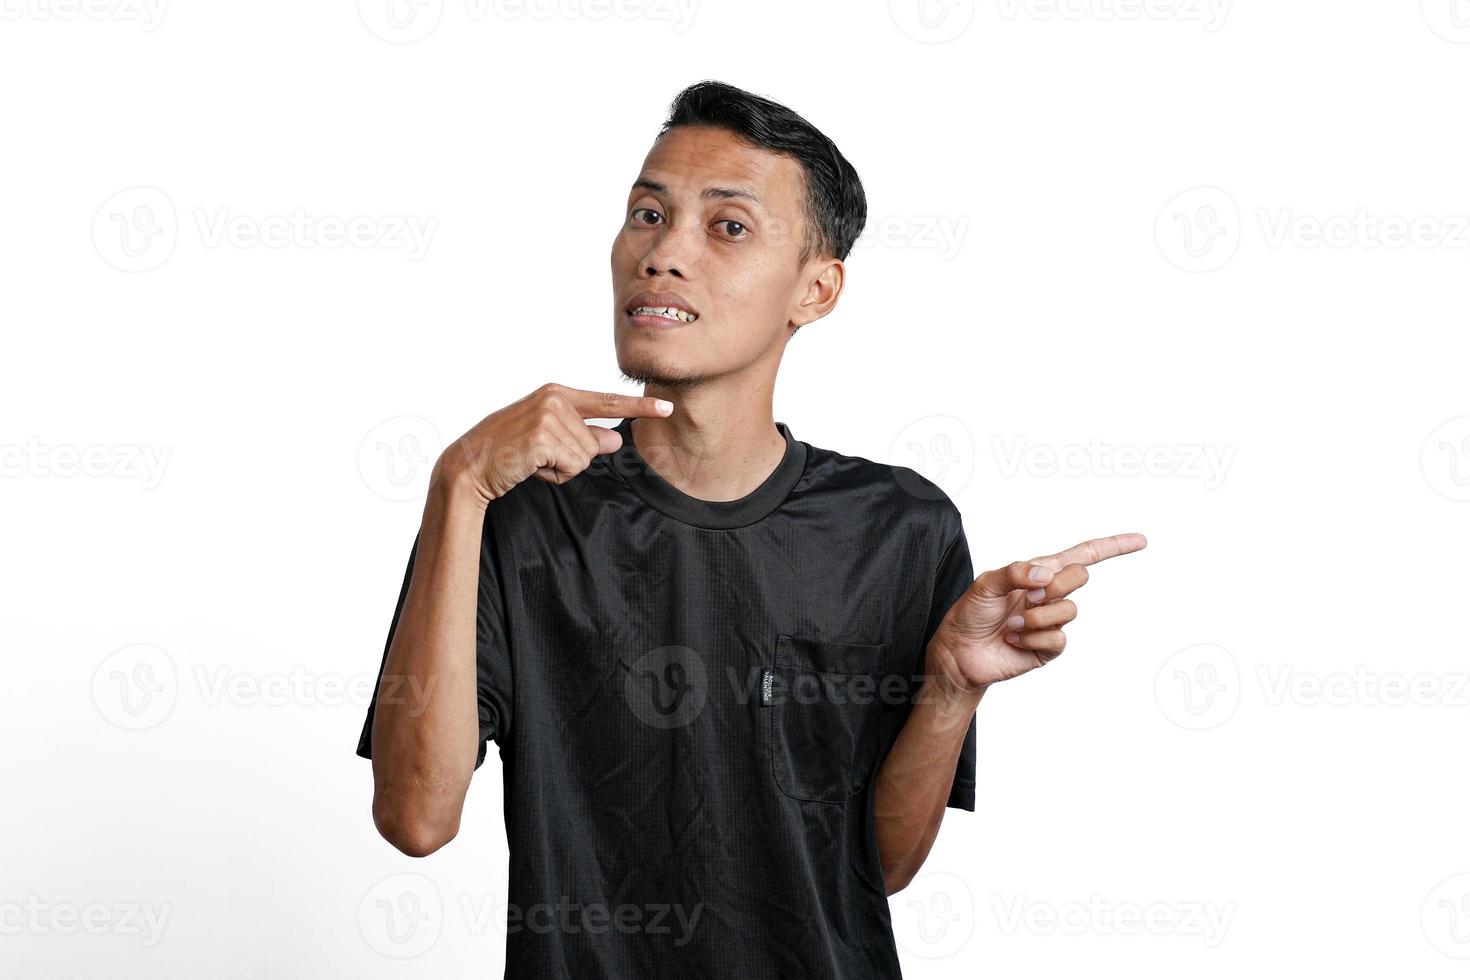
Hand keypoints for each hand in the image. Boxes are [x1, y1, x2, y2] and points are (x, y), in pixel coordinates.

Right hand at [432, 383, 672, 505]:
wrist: (469, 465)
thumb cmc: (508, 453)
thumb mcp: (548, 440)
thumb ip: (583, 437)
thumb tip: (615, 440)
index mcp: (558, 393)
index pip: (607, 402)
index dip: (639, 407)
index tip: (666, 408)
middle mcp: (555, 398)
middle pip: (595, 442)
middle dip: (571, 459)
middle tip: (537, 456)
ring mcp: (549, 415)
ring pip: (585, 457)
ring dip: (561, 469)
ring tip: (532, 461)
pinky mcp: (543, 437)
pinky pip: (572, 466)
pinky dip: (554, 475)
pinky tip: (530, 467)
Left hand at [926, 532, 1146, 693]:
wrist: (958, 653)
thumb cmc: (969, 614)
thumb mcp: (985, 583)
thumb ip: (1014, 572)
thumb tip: (1047, 574)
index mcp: (1038, 572)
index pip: (1082, 555)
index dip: (1112, 547)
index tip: (1140, 541)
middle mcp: (1049, 594)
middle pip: (1081, 576)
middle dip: (1055, 584)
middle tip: (1026, 597)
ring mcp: (1052, 621)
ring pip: (1069, 610)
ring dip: (1036, 617)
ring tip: (1010, 625)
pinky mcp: (1049, 648)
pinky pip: (1059, 638)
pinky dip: (1033, 637)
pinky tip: (1014, 640)